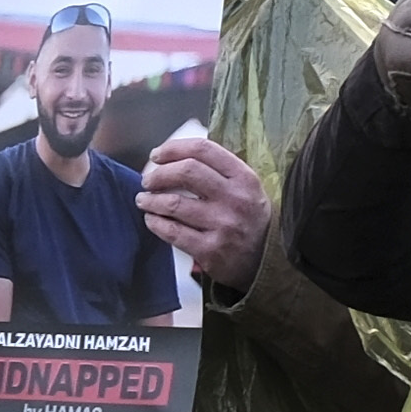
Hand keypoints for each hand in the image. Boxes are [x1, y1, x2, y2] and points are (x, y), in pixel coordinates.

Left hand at [136, 127, 275, 284]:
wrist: (266, 262)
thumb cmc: (249, 219)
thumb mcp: (246, 189)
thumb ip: (219, 169)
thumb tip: (175, 154)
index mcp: (244, 178)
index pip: (203, 150)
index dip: (173, 149)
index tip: (156, 155)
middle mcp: (236, 199)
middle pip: (186, 172)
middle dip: (159, 174)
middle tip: (148, 180)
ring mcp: (224, 226)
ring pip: (174, 203)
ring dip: (151, 200)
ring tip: (144, 200)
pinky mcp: (211, 251)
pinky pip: (173, 232)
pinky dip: (156, 223)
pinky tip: (152, 220)